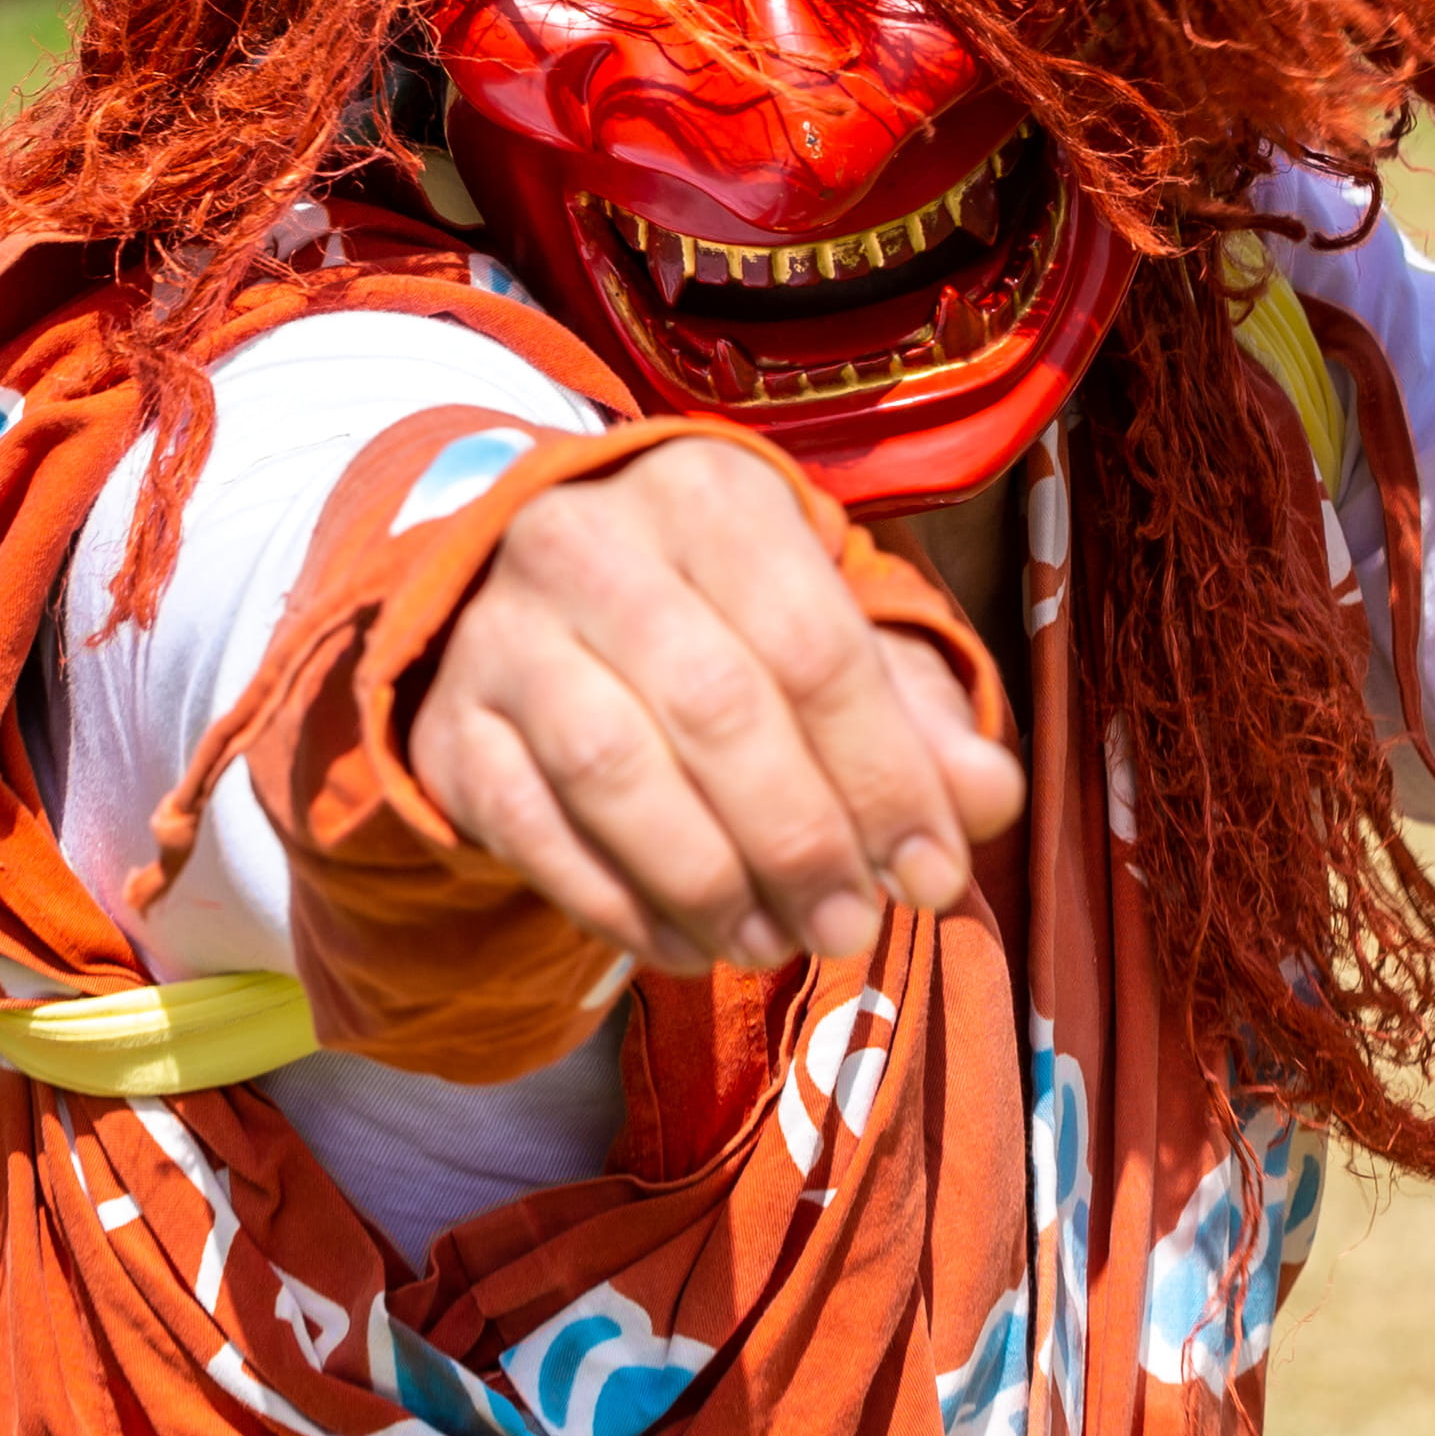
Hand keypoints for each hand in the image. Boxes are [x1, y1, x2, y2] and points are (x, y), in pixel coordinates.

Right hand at [409, 437, 1026, 975]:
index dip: (888, 775)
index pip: (815, 646)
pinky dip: (621, 907)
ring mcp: (502, 629)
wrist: (518, 592)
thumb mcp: (819, 624)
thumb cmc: (712, 615)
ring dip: (713, 883)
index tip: (937, 872)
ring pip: (616, 772)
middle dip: (804, 841)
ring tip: (776, 943)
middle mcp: (591, 540)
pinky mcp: (449, 721)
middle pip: (719, 709)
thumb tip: (986, 800)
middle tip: (855, 927)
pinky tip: (689, 944)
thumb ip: (914, 711)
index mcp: (708, 491)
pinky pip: (533, 831)